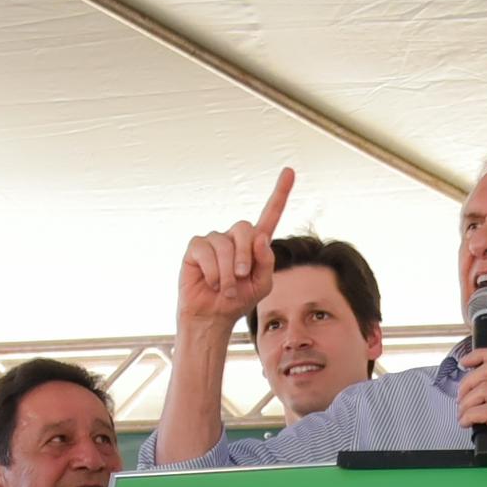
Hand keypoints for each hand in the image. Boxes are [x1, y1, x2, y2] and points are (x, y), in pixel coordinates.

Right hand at [175, 166, 296, 344]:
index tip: (289, 171)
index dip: (280, 193)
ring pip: (225, 244)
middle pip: (245, 228)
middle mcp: (234, 237)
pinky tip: (210, 282)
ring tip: (225, 288)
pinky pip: (206, 251)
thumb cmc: (238, 300)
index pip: (270, 214)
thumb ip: (266, 262)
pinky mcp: (197, 248)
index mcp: (255, 244)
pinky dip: (212, 272)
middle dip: (245, 256)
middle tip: (240, 276)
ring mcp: (214, 240)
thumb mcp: (262, 285)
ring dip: (227, 272)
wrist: (214, 315)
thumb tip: (261, 237)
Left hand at [452, 343, 486, 454]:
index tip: (465, 362)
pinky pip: (484, 411)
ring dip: (467, 402)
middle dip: (467, 382)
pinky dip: (469, 416)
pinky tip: (468, 423)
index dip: (479, 355)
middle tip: (462, 398)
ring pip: (484, 389)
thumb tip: (479, 391)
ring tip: (465, 414)